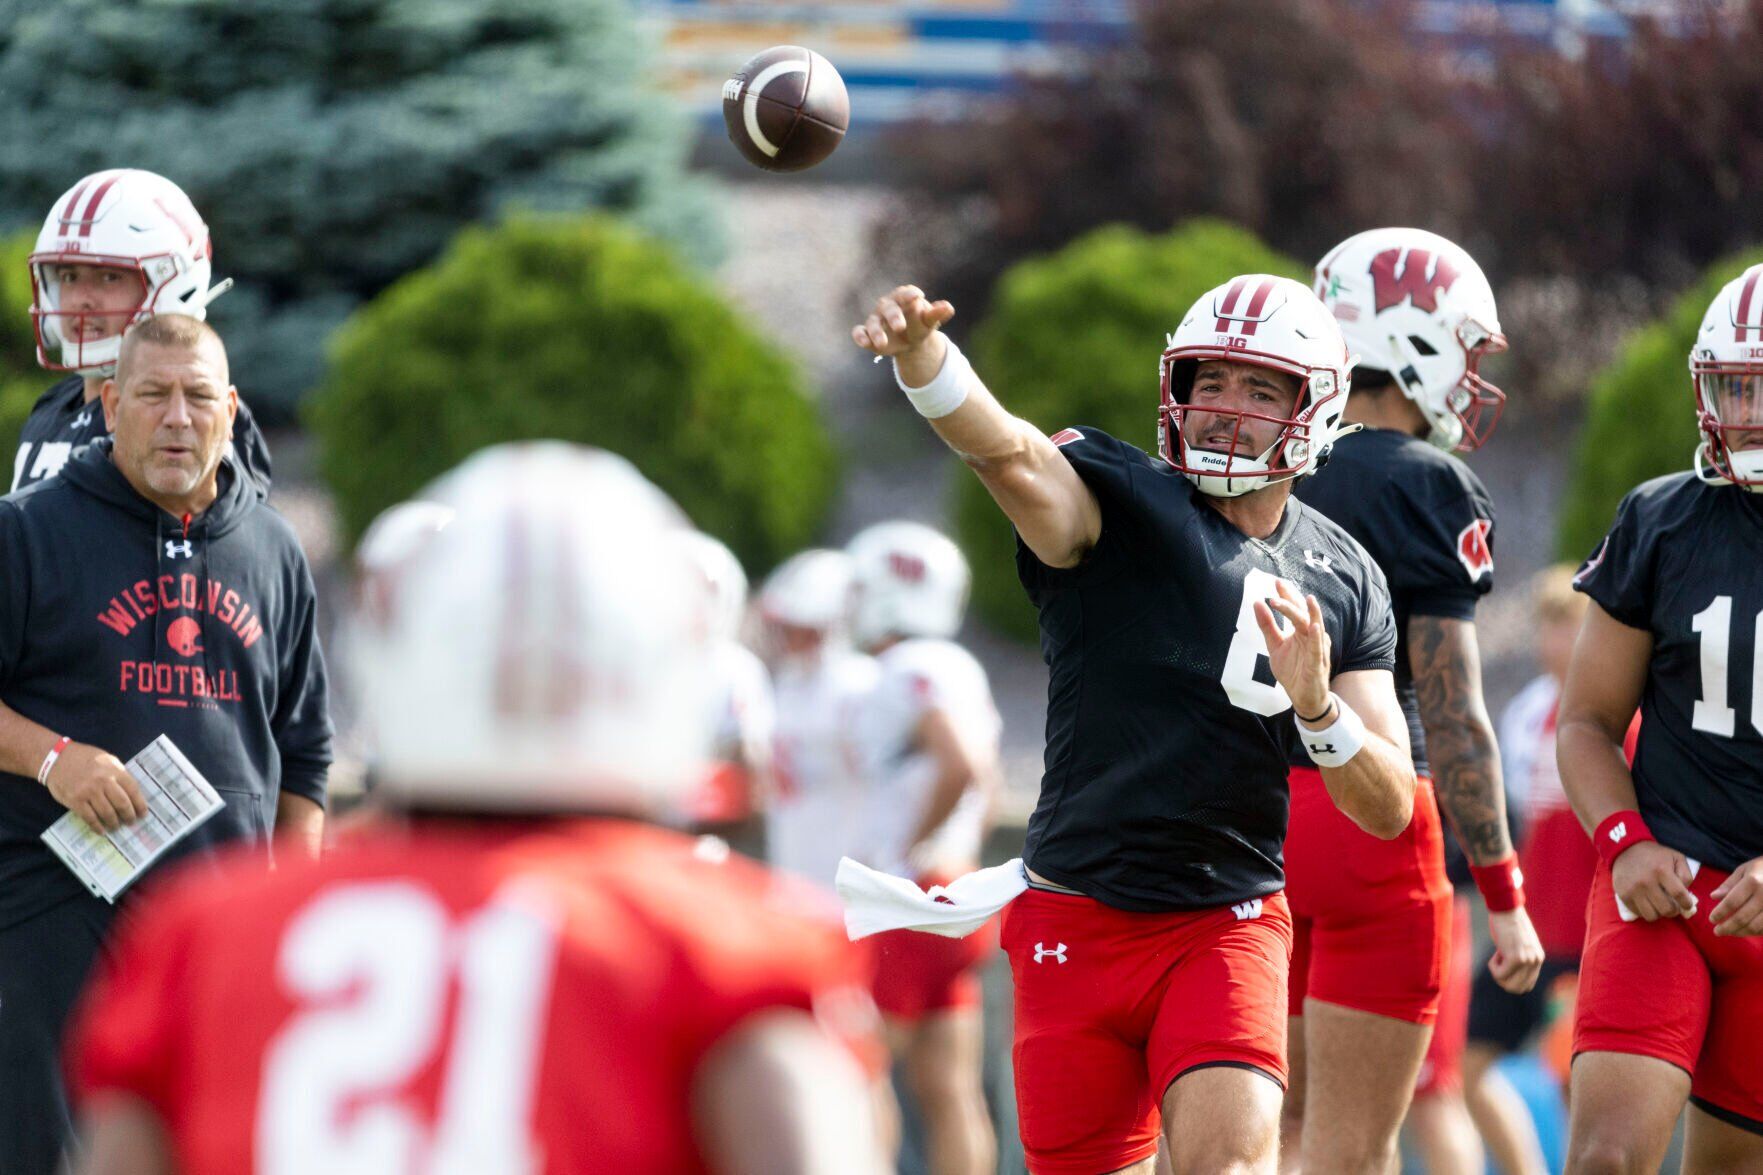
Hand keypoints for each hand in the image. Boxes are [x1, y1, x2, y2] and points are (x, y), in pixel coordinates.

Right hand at [45, 742, 146, 831]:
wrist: (56, 758)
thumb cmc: (84, 758)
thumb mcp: (107, 760)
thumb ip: (119, 774)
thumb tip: (131, 793)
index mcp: (114, 770)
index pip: (133, 790)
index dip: (140, 804)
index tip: (143, 814)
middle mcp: (103, 781)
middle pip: (122, 804)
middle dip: (129, 816)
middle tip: (131, 822)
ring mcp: (89, 792)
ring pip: (107, 813)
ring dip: (114, 823)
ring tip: (116, 827)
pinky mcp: (75, 800)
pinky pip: (89, 818)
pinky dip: (97, 826)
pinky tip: (102, 830)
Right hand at [851, 285, 954, 375]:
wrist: (911, 340)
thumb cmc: (921, 324)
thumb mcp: (930, 321)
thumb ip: (937, 314)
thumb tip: (948, 307)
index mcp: (904, 298)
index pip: (905, 293)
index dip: (910, 295)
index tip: (917, 297)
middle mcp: (887, 306)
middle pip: (888, 308)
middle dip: (893, 316)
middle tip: (901, 326)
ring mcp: (876, 319)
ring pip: (873, 322)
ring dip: (876, 332)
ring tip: (883, 343)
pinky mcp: (868, 333)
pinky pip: (859, 332)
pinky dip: (860, 336)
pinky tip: (864, 343)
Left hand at [1254, 579, 1331, 719]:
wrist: (1303, 698)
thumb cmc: (1293, 671)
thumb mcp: (1275, 646)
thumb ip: (1267, 626)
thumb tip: (1257, 603)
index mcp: (1302, 631)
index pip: (1295, 608)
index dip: (1287, 595)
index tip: (1276, 581)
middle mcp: (1312, 636)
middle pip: (1304, 614)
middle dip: (1293, 599)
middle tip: (1280, 585)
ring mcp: (1317, 649)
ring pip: (1314, 628)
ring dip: (1310, 613)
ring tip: (1306, 598)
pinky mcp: (1317, 664)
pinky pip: (1318, 650)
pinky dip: (1317, 638)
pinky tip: (1315, 627)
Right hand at [1485, 907, 1545, 992]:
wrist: (1504, 907)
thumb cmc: (1507, 922)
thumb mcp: (1519, 943)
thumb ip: (1520, 957)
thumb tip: (1510, 975)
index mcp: (1538, 958)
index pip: (1526, 985)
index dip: (1511, 979)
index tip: (1504, 962)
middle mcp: (1536, 961)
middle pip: (1517, 989)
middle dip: (1503, 980)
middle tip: (1499, 962)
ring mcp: (1527, 960)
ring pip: (1508, 985)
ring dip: (1498, 973)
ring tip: (1498, 954)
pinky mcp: (1516, 958)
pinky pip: (1499, 974)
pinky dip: (1492, 966)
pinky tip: (1497, 950)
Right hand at [1611, 840, 1696, 921]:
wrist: (1625, 849)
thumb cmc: (1655, 855)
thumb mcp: (1676, 857)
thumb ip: (1686, 874)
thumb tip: (1686, 894)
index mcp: (1661, 870)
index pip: (1679, 895)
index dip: (1686, 904)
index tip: (1687, 905)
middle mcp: (1646, 882)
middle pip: (1666, 909)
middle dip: (1674, 911)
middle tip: (1673, 906)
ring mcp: (1633, 890)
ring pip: (1652, 916)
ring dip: (1659, 913)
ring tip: (1659, 905)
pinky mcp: (1623, 895)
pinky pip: (1639, 913)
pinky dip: (1646, 911)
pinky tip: (1648, 903)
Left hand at [1710, 856, 1762, 935]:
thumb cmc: (1762, 869)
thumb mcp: (1744, 870)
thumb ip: (1729, 885)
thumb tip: (1713, 896)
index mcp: (1752, 882)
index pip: (1731, 902)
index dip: (1720, 913)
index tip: (1711, 919)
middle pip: (1742, 917)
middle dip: (1727, 927)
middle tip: (1717, 931)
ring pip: (1755, 926)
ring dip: (1740, 932)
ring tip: (1729, 932)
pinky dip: (1754, 932)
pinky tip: (1746, 931)